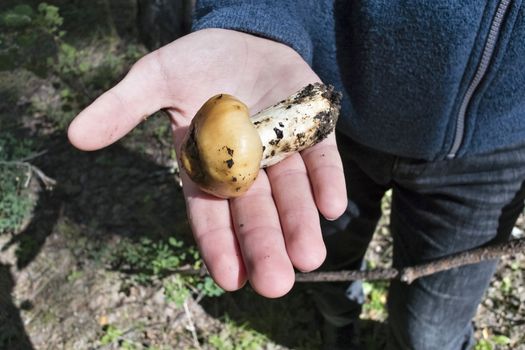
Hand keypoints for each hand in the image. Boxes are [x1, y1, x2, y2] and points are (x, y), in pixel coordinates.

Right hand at [68, 29, 346, 297]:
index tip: (229, 278)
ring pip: (292, 193)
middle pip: (255, 213)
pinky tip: (332, 206)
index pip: (211, 214)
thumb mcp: (156, 78)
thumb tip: (76, 137)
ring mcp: (281, 150)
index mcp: (207, 167)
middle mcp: (246, 167)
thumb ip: (123, 107)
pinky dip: (326, 180)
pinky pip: (321, 158)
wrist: (244, 35)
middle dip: (264, 247)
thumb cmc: (196, 62)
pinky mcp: (311, 129)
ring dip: (301, 224)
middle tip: (274, 284)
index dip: (219, 245)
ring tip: (308, 256)